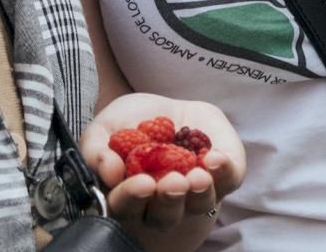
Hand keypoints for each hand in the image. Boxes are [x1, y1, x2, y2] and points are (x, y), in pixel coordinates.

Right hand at [82, 92, 245, 250]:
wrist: (166, 108)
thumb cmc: (129, 123)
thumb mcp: (104, 128)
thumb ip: (96, 151)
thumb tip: (110, 173)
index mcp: (129, 197)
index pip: (126, 208)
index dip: (133, 198)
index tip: (142, 183)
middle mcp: (162, 204)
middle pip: (164, 216)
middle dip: (170, 200)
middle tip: (173, 182)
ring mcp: (195, 193)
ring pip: (199, 205)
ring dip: (199, 193)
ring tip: (198, 175)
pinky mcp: (223, 177)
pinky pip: (228, 181)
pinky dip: (224, 172)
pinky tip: (216, 158)